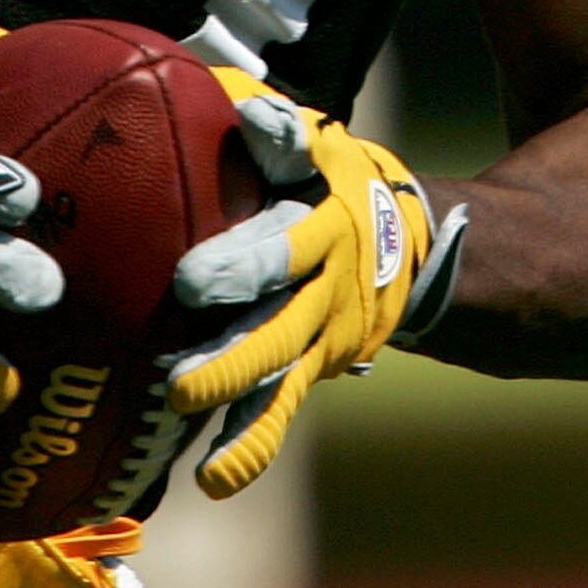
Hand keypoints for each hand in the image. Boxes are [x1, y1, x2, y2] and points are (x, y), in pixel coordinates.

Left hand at [163, 80, 448, 497]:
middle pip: (276, 330)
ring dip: (239, 416)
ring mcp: (320, 340)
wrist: (410, 240)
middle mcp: (324, 292)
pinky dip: (250, 445)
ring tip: (201, 460)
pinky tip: (213, 480)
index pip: (280, 249)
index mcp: (321, 229)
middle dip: (229, 359)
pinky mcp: (312, 369)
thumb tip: (244, 107)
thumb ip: (280, 128)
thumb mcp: (318, 144)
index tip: (190, 282)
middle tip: (177, 385)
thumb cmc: (332, 176)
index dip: (241, 265)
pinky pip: (279, 410)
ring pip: (279, 381)